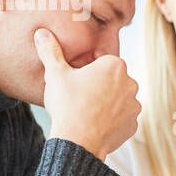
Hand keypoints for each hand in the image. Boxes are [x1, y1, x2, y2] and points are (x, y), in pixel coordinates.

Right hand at [35, 28, 140, 161]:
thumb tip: (42, 33)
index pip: (101, 61)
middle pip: (111, 79)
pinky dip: (111, 121)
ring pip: (118, 99)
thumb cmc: (67, 104)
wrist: (78, 141)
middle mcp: (131, 83)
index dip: (86, 68)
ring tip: (86, 110)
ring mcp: (134, 105)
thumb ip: (50, 51)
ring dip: (106, 102)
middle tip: (79, 95)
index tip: (75, 78)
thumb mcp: (55, 74)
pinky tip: (95, 124)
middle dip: (98, 85)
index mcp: (115, 65)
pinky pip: (121, 118)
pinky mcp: (133, 124)